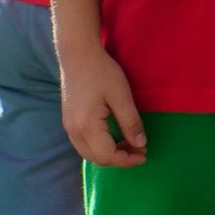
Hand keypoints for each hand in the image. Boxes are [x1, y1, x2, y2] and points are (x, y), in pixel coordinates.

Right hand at [59, 46, 146, 166]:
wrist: (77, 55)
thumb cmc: (101, 72)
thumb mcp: (122, 96)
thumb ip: (131, 122)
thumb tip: (140, 144)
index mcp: (86, 126)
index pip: (107, 156)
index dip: (127, 160)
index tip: (145, 154)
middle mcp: (73, 131)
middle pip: (97, 158)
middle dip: (120, 158)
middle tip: (140, 149)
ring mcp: (68, 127)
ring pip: (89, 153)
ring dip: (110, 153)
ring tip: (130, 143)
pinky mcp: (69, 121)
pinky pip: (84, 144)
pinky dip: (100, 146)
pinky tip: (115, 136)